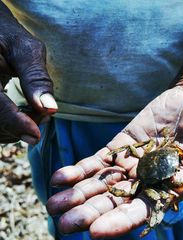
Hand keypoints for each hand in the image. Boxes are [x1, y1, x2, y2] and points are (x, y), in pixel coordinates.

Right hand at [0, 9, 56, 144]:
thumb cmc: (8, 36)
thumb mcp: (25, 50)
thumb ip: (36, 79)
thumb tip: (50, 109)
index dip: (16, 124)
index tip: (36, 136)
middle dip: (21, 125)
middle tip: (43, 115)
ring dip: (15, 130)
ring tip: (34, 113)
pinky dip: (8, 127)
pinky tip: (21, 117)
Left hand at [46, 86, 182, 238]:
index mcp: (174, 188)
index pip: (146, 210)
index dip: (122, 221)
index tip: (98, 231)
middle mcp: (150, 182)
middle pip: (116, 202)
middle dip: (91, 213)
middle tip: (64, 224)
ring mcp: (134, 164)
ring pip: (102, 185)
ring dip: (78, 195)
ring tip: (54, 204)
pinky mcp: (122, 146)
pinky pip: (98, 161)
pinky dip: (80, 170)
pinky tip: (59, 178)